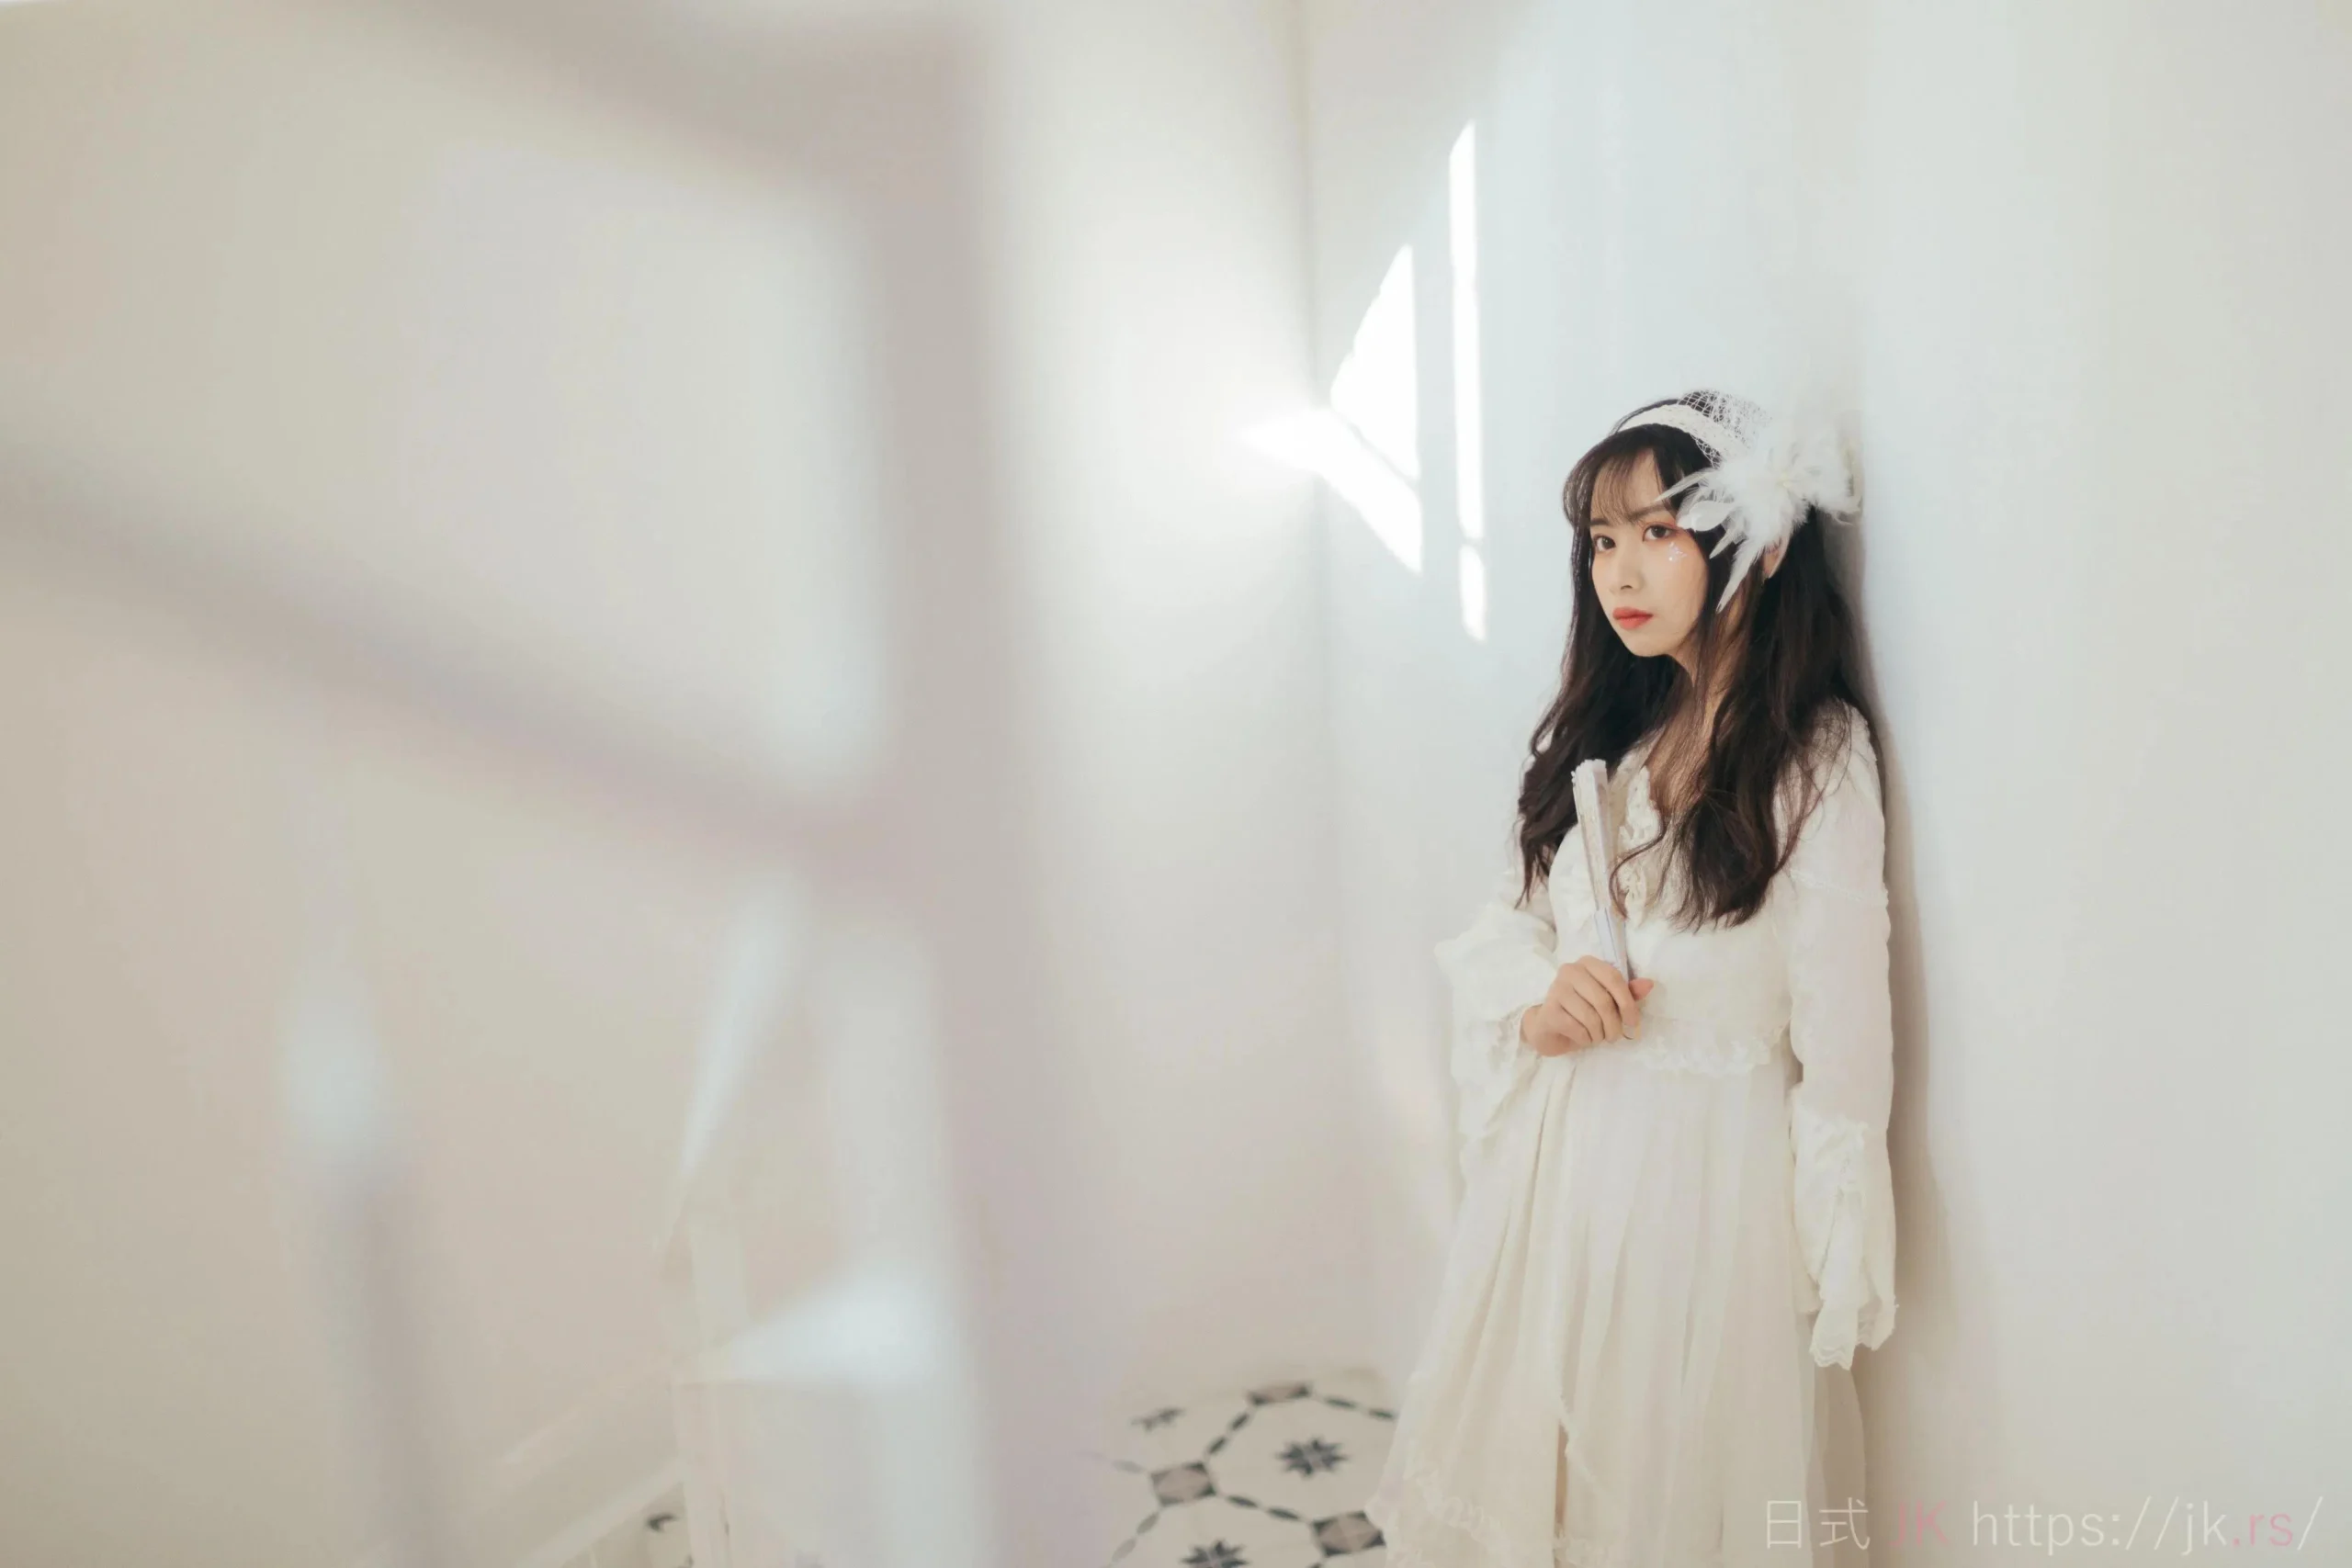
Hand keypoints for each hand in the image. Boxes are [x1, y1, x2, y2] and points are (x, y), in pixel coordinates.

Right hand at [1520, 957, 1655, 1055]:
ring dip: (1600, 1034)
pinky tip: (1583, 1038)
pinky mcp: (1549, 1011)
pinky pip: (1578, 1029)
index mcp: (1587, 963)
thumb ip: (1628, 992)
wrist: (1549, 1027)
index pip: (1614, 978)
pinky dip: (1586, 1039)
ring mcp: (1556, 990)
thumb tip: (1649, 984)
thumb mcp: (1608, 1000)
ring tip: (1598, 1037)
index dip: (1627, 1002)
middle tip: (1614, 1036)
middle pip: (1603, 1000)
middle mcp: (1569, 971)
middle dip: (1614, 1024)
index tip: (1633, 1022)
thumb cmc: (1582, 1010)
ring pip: (1590, 1017)